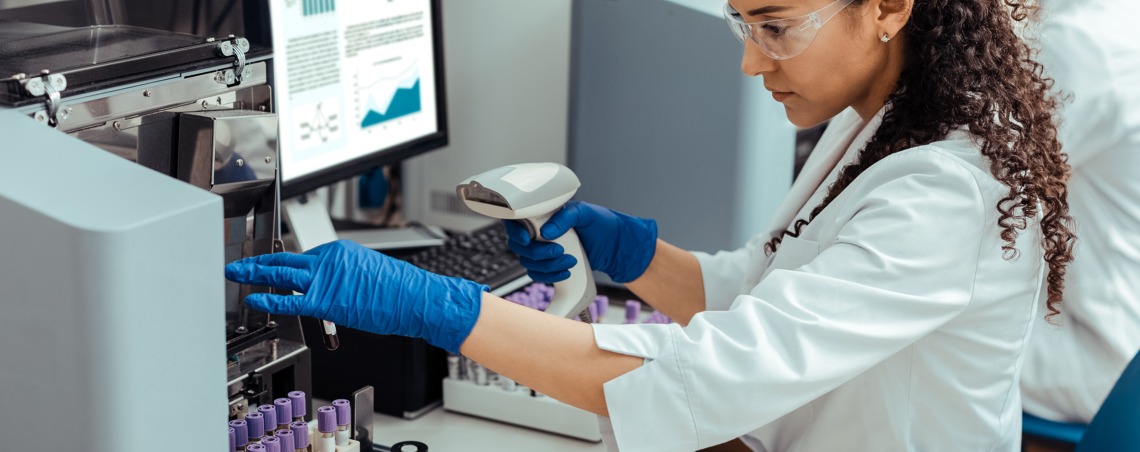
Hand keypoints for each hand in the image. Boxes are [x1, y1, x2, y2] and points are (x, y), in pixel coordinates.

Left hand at [224, 240, 486, 353]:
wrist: (415, 298)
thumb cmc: (400, 291)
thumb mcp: (369, 274)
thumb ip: (344, 279)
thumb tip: (335, 292)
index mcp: (340, 252)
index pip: (304, 258)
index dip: (283, 265)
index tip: (270, 267)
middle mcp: (329, 260)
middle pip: (285, 259)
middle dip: (259, 262)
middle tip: (239, 263)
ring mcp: (326, 278)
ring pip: (281, 273)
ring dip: (255, 273)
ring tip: (237, 274)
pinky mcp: (325, 299)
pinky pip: (289, 298)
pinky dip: (268, 299)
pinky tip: (253, 299)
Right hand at [503, 201, 656, 283]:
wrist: (614, 247)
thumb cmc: (601, 224)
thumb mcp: (585, 213)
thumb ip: (565, 218)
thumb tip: (546, 231)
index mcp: (543, 215)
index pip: (516, 221)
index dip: (516, 231)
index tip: (527, 239)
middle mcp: (539, 232)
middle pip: (520, 247)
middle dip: (538, 252)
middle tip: (558, 251)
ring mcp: (543, 250)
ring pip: (529, 263)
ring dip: (548, 266)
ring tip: (569, 261)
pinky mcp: (549, 265)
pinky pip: (539, 275)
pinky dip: (551, 276)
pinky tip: (566, 272)